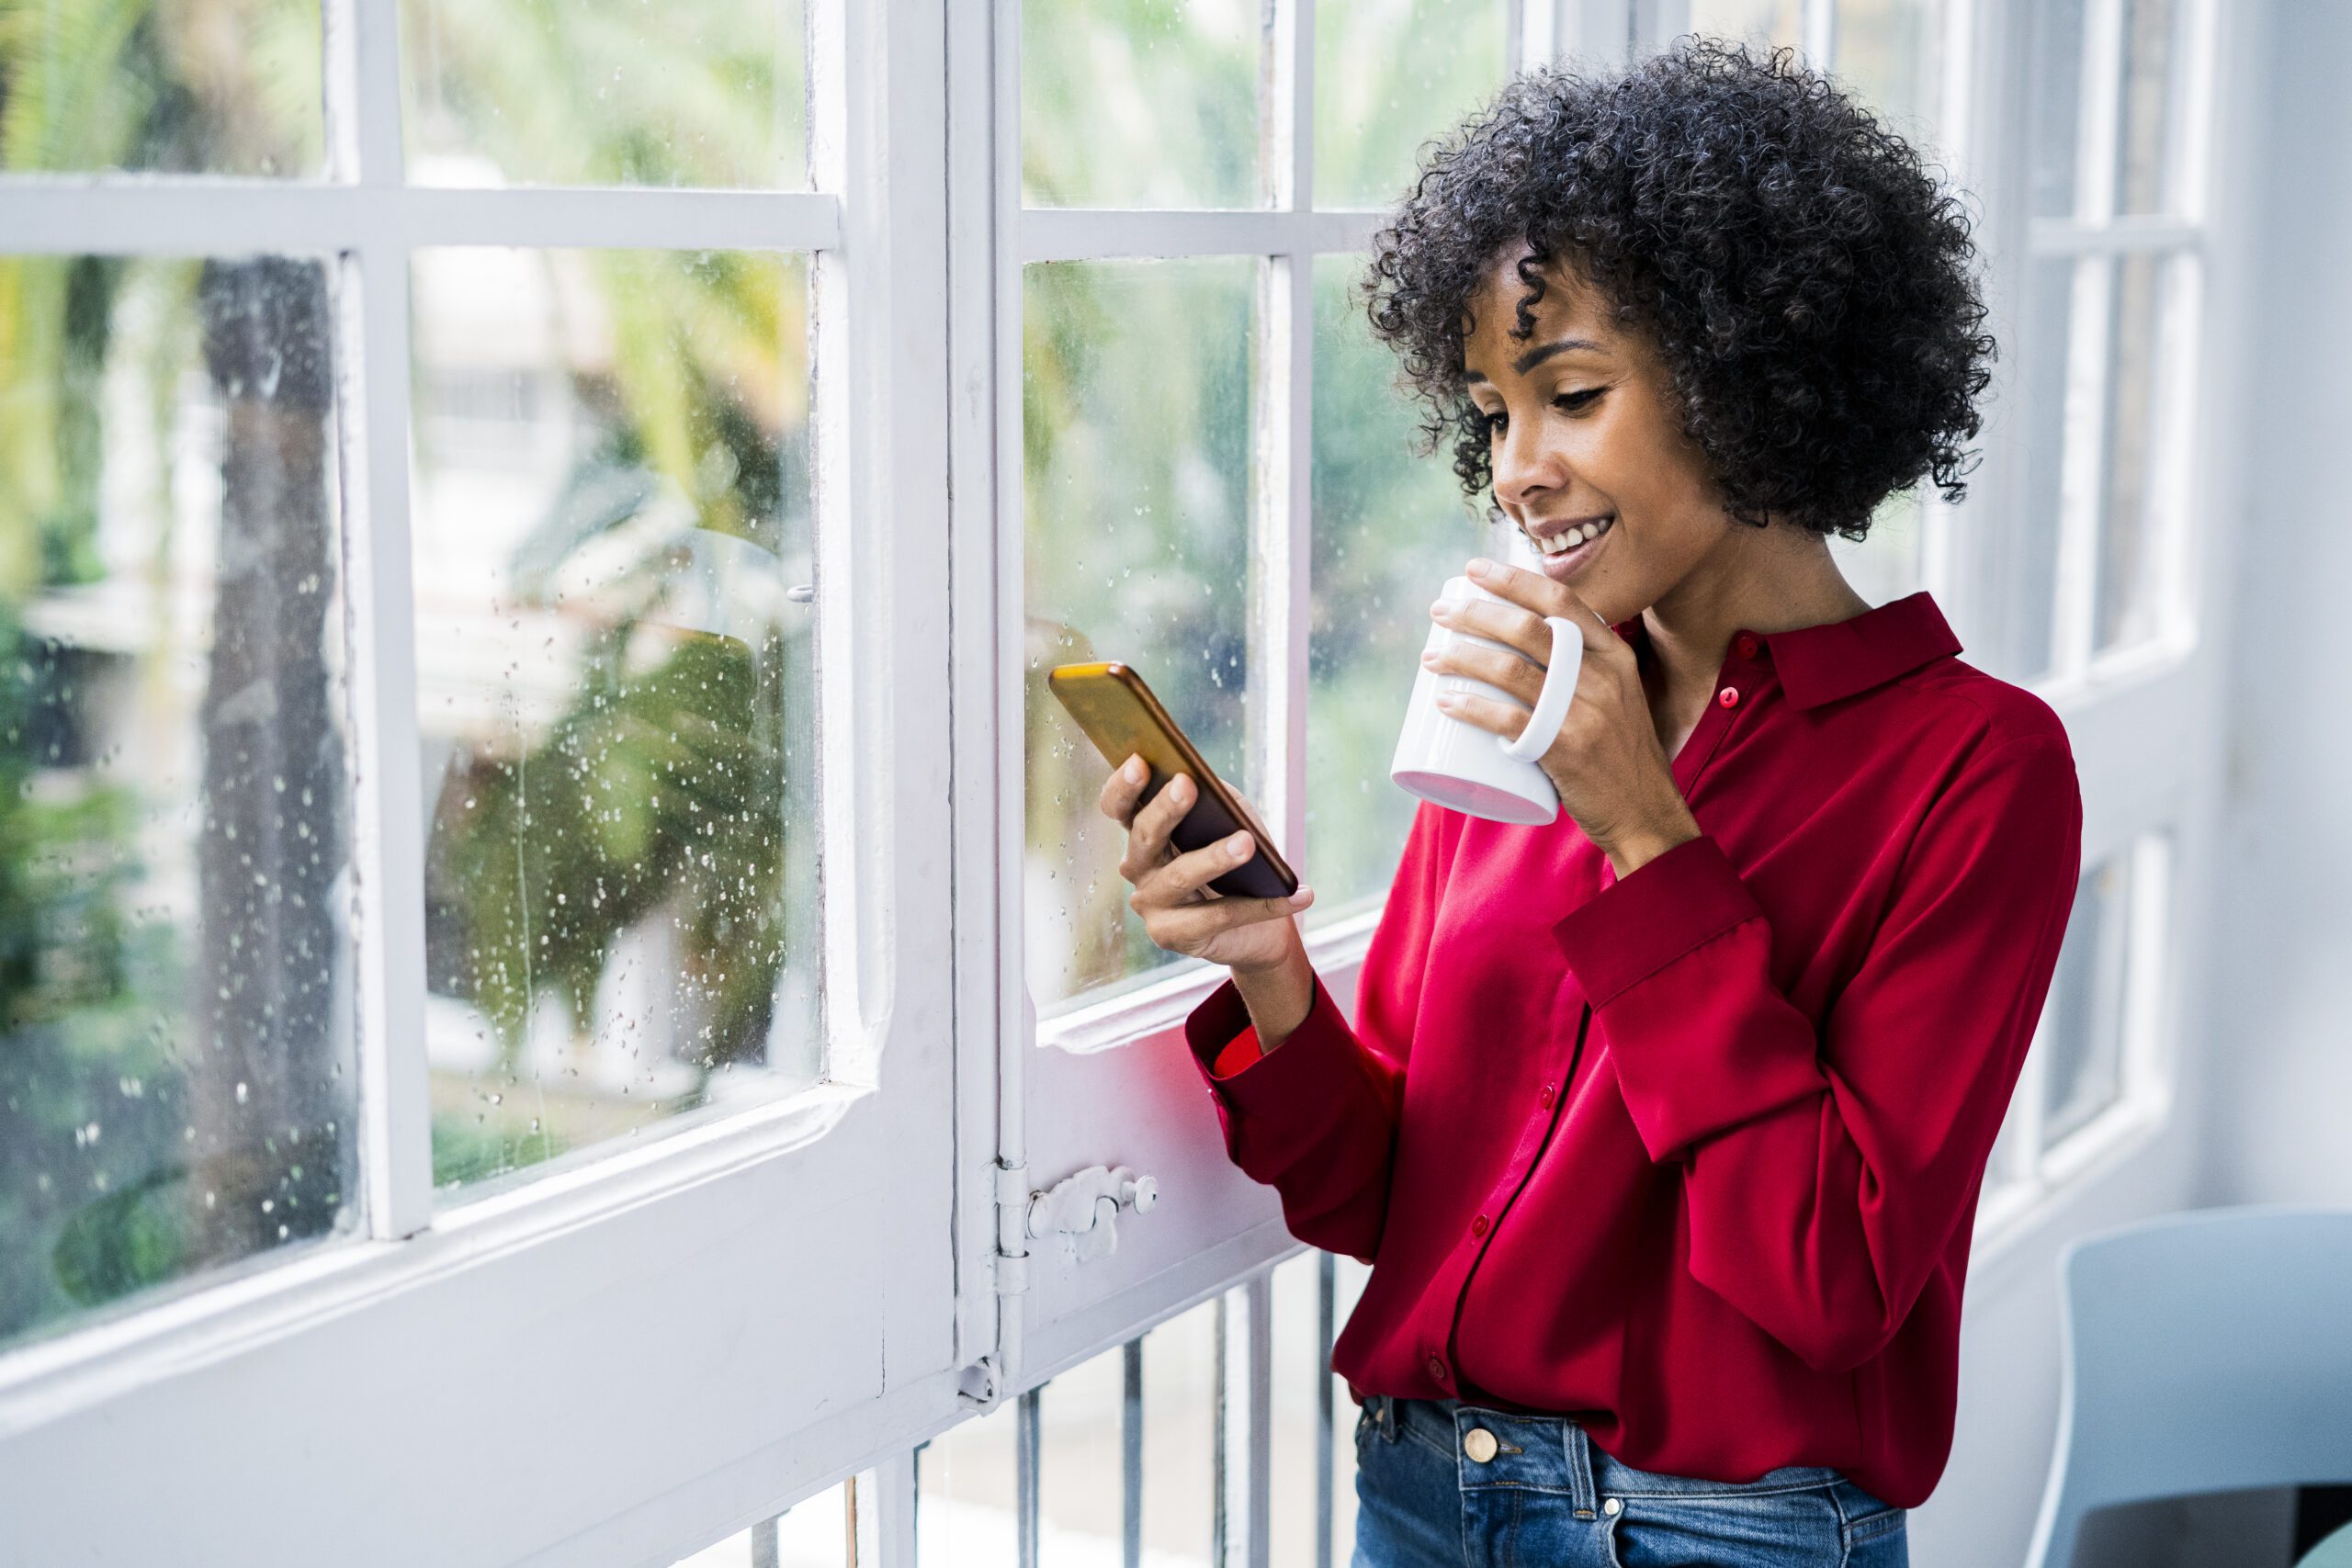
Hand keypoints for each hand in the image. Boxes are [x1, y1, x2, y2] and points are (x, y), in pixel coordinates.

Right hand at [1098, 756, 1315, 974]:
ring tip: (1247, 843)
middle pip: (1145, 836)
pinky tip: (1300, 895)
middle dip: (1165, 809)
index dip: (1124, 786)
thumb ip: (1216, 801)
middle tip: (1188, 785)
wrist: (1260, 927)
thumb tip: (1211, 786)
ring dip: (1216, 857)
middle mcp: (1137, 868)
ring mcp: (1151, 905)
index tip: (1140, 761)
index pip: (1118, 806)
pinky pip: (1219, 916)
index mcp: (1143, 833)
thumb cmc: (1240, 863)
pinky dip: (1264, 905)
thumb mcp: (1229, 822)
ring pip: (1181, 876)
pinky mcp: (1172, 936)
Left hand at [1424, 558, 1699, 875]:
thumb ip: (1582, 670)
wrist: (1647, 812)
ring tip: (1431, 658)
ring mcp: (1584, 712)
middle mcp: (1602, 676)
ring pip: (1509, 669)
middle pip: (1527, 629)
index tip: (1474, 570)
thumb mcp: (1618, 697)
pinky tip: (1445, 701)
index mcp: (1615, 656)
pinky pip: (1508, 720)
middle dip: (1474, 613)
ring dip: (1461, 657)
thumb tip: (1521, 646)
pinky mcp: (1564, 749)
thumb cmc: (1621, 755)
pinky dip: (1471, 708)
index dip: (1513, 579)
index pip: (1561, 600)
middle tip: (1439, 614)